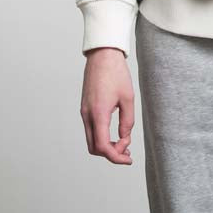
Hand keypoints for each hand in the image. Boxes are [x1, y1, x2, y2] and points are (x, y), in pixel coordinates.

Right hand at [80, 47, 134, 165]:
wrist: (102, 55)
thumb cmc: (116, 73)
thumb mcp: (128, 98)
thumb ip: (127, 121)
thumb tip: (125, 139)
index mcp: (98, 113)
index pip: (102, 146)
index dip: (115, 156)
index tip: (128, 157)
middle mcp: (87, 115)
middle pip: (94, 148)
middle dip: (110, 154)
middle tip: (126, 153)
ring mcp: (84, 112)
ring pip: (91, 140)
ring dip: (105, 146)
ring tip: (122, 143)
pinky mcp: (85, 108)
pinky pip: (91, 130)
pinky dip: (101, 136)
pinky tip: (114, 133)